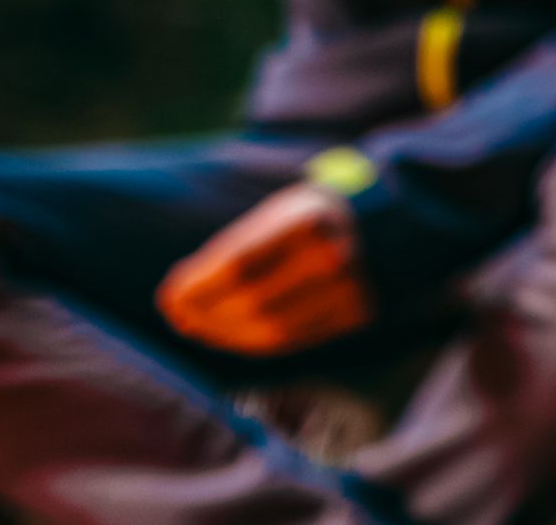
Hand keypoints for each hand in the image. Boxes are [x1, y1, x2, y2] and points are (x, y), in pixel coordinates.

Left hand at [156, 183, 372, 356]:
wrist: (386, 225)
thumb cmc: (312, 216)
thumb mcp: (277, 213)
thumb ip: (232, 251)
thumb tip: (178, 296)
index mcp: (309, 220)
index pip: (238, 264)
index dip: (198, 288)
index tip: (169, 297)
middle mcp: (333, 257)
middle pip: (252, 302)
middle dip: (207, 315)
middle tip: (178, 318)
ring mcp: (349, 290)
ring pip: (271, 329)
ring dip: (225, 334)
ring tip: (198, 327)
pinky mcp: (356, 314)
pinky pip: (293, 340)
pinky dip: (254, 342)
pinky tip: (231, 334)